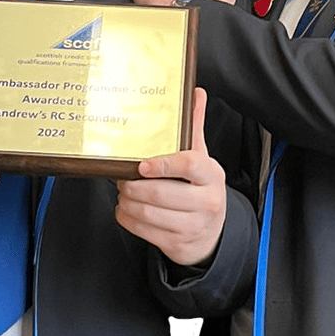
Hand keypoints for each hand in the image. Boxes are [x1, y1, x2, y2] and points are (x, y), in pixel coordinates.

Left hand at [115, 89, 226, 265]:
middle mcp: (206, 202)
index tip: (141, 165)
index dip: (162, 165)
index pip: (188, 165)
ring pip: (148, 212)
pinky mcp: (178, 243)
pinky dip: (127, 218)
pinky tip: (125, 208)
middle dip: (133, 185)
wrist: (212, 234)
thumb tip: (195, 92)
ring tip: (123, 191)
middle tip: (122, 177)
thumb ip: (194, 127)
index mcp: (211, 175)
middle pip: (160, 193)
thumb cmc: (200, 190)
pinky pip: (143, 230)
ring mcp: (193, 225)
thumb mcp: (201, 159)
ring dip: (127, 201)